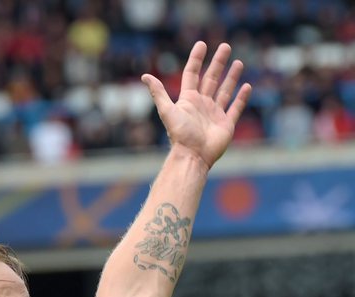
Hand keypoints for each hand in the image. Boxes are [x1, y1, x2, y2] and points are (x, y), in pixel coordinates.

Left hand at [143, 41, 251, 170]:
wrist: (193, 155)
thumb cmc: (180, 134)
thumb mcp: (167, 111)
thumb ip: (158, 93)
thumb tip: (145, 76)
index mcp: (188, 100)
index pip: (192, 74)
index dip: (196, 59)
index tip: (201, 44)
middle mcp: (202, 104)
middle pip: (211, 78)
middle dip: (218, 63)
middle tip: (225, 46)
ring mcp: (214, 114)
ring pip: (224, 90)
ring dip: (231, 77)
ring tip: (238, 62)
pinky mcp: (226, 124)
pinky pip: (235, 107)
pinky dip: (241, 98)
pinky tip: (246, 86)